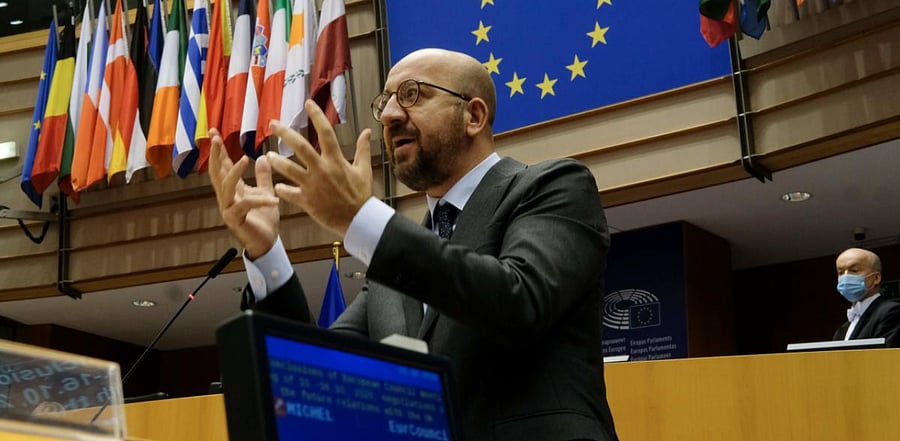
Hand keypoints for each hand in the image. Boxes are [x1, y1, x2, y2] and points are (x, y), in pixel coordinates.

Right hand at [208, 128, 280, 258]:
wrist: (267, 243)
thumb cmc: (264, 220)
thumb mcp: (266, 193)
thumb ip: (263, 177)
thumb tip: (262, 157)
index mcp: (232, 190)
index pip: (222, 166)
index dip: (219, 150)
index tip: (214, 132)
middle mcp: (226, 197)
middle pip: (217, 172)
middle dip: (216, 155)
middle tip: (215, 138)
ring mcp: (228, 209)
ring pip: (226, 186)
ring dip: (234, 172)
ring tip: (245, 159)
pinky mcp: (236, 220)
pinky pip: (246, 205)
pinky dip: (260, 201)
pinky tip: (273, 199)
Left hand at [266, 100, 372, 236]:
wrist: (357, 220)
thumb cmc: (361, 195)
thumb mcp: (364, 170)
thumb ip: (363, 149)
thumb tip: (368, 131)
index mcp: (336, 160)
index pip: (326, 132)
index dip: (316, 115)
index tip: (308, 103)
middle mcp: (322, 170)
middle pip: (300, 146)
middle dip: (284, 132)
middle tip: (272, 123)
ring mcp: (313, 185)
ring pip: (288, 169)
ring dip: (276, 161)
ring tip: (268, 156)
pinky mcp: (306, 201)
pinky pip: (288, 193)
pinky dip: (281, 189)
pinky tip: (277, 186)